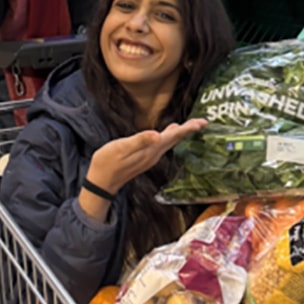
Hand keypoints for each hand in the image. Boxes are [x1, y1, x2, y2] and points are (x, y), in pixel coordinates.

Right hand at [88, 119, 207, 193]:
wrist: (101, 182)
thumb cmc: (107, 163)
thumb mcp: (121, 148)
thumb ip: (140, 141)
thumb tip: (158, 135)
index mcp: (151, 150)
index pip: (173, 136)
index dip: (187, 128)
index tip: (202, 122)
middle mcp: (153, 154)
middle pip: (175, 140)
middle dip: (189, 130)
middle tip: (203, 122)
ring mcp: (149, 157)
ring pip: (170, 142)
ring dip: (181, 133)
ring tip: (190, 126)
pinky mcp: (144, 158)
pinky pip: (162, 145)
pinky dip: (169, 137)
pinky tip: (168, 133)